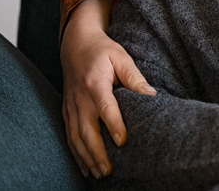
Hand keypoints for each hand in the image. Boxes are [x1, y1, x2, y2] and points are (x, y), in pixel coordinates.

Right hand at [61, 0, 155, 178]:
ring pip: (75, 137)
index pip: (105, 108)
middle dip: (97, 153)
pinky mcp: (67, 110)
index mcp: (95, 83)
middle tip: (109, 170)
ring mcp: (71, 106)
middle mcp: (80, 98)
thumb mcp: (121, 57)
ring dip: (86, 158)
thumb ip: (135, 77)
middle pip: (86, 130)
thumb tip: (152, 95)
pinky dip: (76, 154)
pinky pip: (69, 136)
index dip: (114, 125)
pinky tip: (85, 167)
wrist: (75, 44)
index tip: (123, 142)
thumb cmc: (102, 50)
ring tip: (99, 174)